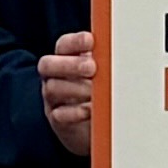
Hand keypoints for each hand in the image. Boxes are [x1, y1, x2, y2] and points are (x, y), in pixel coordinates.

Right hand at [42, 29, 98, 157]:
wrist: (92, 126)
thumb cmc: (99, 92)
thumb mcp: (102, 73)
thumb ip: (105, 61)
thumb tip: (119, 48)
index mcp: (65, 59)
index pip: (63, 45)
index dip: (75, 41)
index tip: (91, 41)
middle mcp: (54, 77)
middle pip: (47, 65)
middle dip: (70, 64)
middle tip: (91, 68)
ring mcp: (53, 99)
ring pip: (52, 88)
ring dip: (76, 89)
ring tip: (94, 92)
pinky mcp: (57, 120)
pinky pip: (59, 115)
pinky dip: (75, 112)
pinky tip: (90, 110)